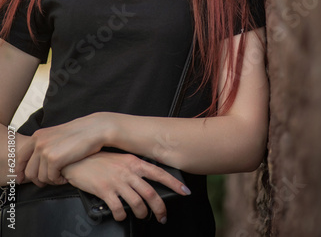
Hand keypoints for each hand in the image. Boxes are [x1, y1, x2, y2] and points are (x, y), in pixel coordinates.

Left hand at [16, 113, 106, 185]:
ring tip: (61, 177)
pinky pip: (51, 178)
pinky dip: (59, 181)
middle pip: (28, 171)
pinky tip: (66, 177)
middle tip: (49, 181)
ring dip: (50, 181)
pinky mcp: (54, 159)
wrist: (95, 129)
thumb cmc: (79, 134)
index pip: (19, 158)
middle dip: (38, 180)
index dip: (20, 172)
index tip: (23, 180)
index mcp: (37, 136)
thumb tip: (35, 163)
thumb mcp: (56, 136)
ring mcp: (45, 150)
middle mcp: (38, 142)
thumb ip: (44, 146)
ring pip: (39, 177)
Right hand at [62, 152, 190, 223]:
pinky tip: (121, 215)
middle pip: (150, 193)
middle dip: (160, 207)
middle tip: (163, 216)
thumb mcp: (121, 159)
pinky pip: (118, 208)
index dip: (173, 183)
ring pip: (137, 203)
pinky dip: (121, 215)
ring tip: (142, 216)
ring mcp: (117, 181)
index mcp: (134, 162)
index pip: (159, 173)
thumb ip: (134, 169)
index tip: (185, 191)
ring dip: (142, 213)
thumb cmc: (100, 160)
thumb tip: (147, 182)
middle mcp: (128, 171)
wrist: (79, 160)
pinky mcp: (105, 190)